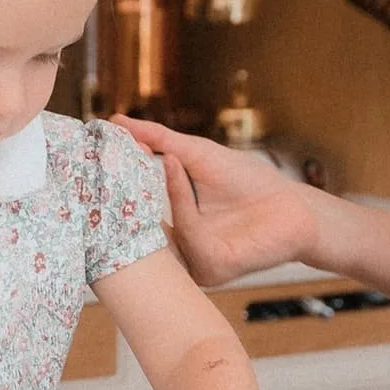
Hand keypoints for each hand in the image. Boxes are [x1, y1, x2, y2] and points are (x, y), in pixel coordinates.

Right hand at [115, 120, 320, 285]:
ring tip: (160, 153)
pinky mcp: (211, 268)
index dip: (115, 188)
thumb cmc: (248, 182)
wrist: (294, 206)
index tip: (95, 155)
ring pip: (159, 229)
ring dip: (159, 185)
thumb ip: (158, 141)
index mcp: (172, 233)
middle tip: (101, 160)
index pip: (133, 216)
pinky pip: (186, 232)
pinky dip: (181, 199)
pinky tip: (178, 169)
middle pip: (138, 231)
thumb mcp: (196, 155)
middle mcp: (179, 253)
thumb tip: (116, 121)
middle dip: (121, 197)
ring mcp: (194, 263)